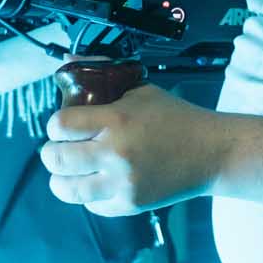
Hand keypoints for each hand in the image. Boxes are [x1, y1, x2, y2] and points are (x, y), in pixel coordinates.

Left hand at [38, 85, 224, 215]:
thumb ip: (103, 75)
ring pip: (66, 189)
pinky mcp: (130, 205)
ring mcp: (122, 183)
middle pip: (56, 158)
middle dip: (51, 152)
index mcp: (117, 120)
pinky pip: (91, 205)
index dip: (54, 125)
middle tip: (59, 148)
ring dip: (61, 178)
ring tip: (68, 170)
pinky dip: (88, 194)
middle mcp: (116, 153)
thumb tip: (68, 58)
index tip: (61, 125)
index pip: (60, 125)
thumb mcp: (140, 89)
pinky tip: (96, 181)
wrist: (211, 152)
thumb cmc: (175, 118)